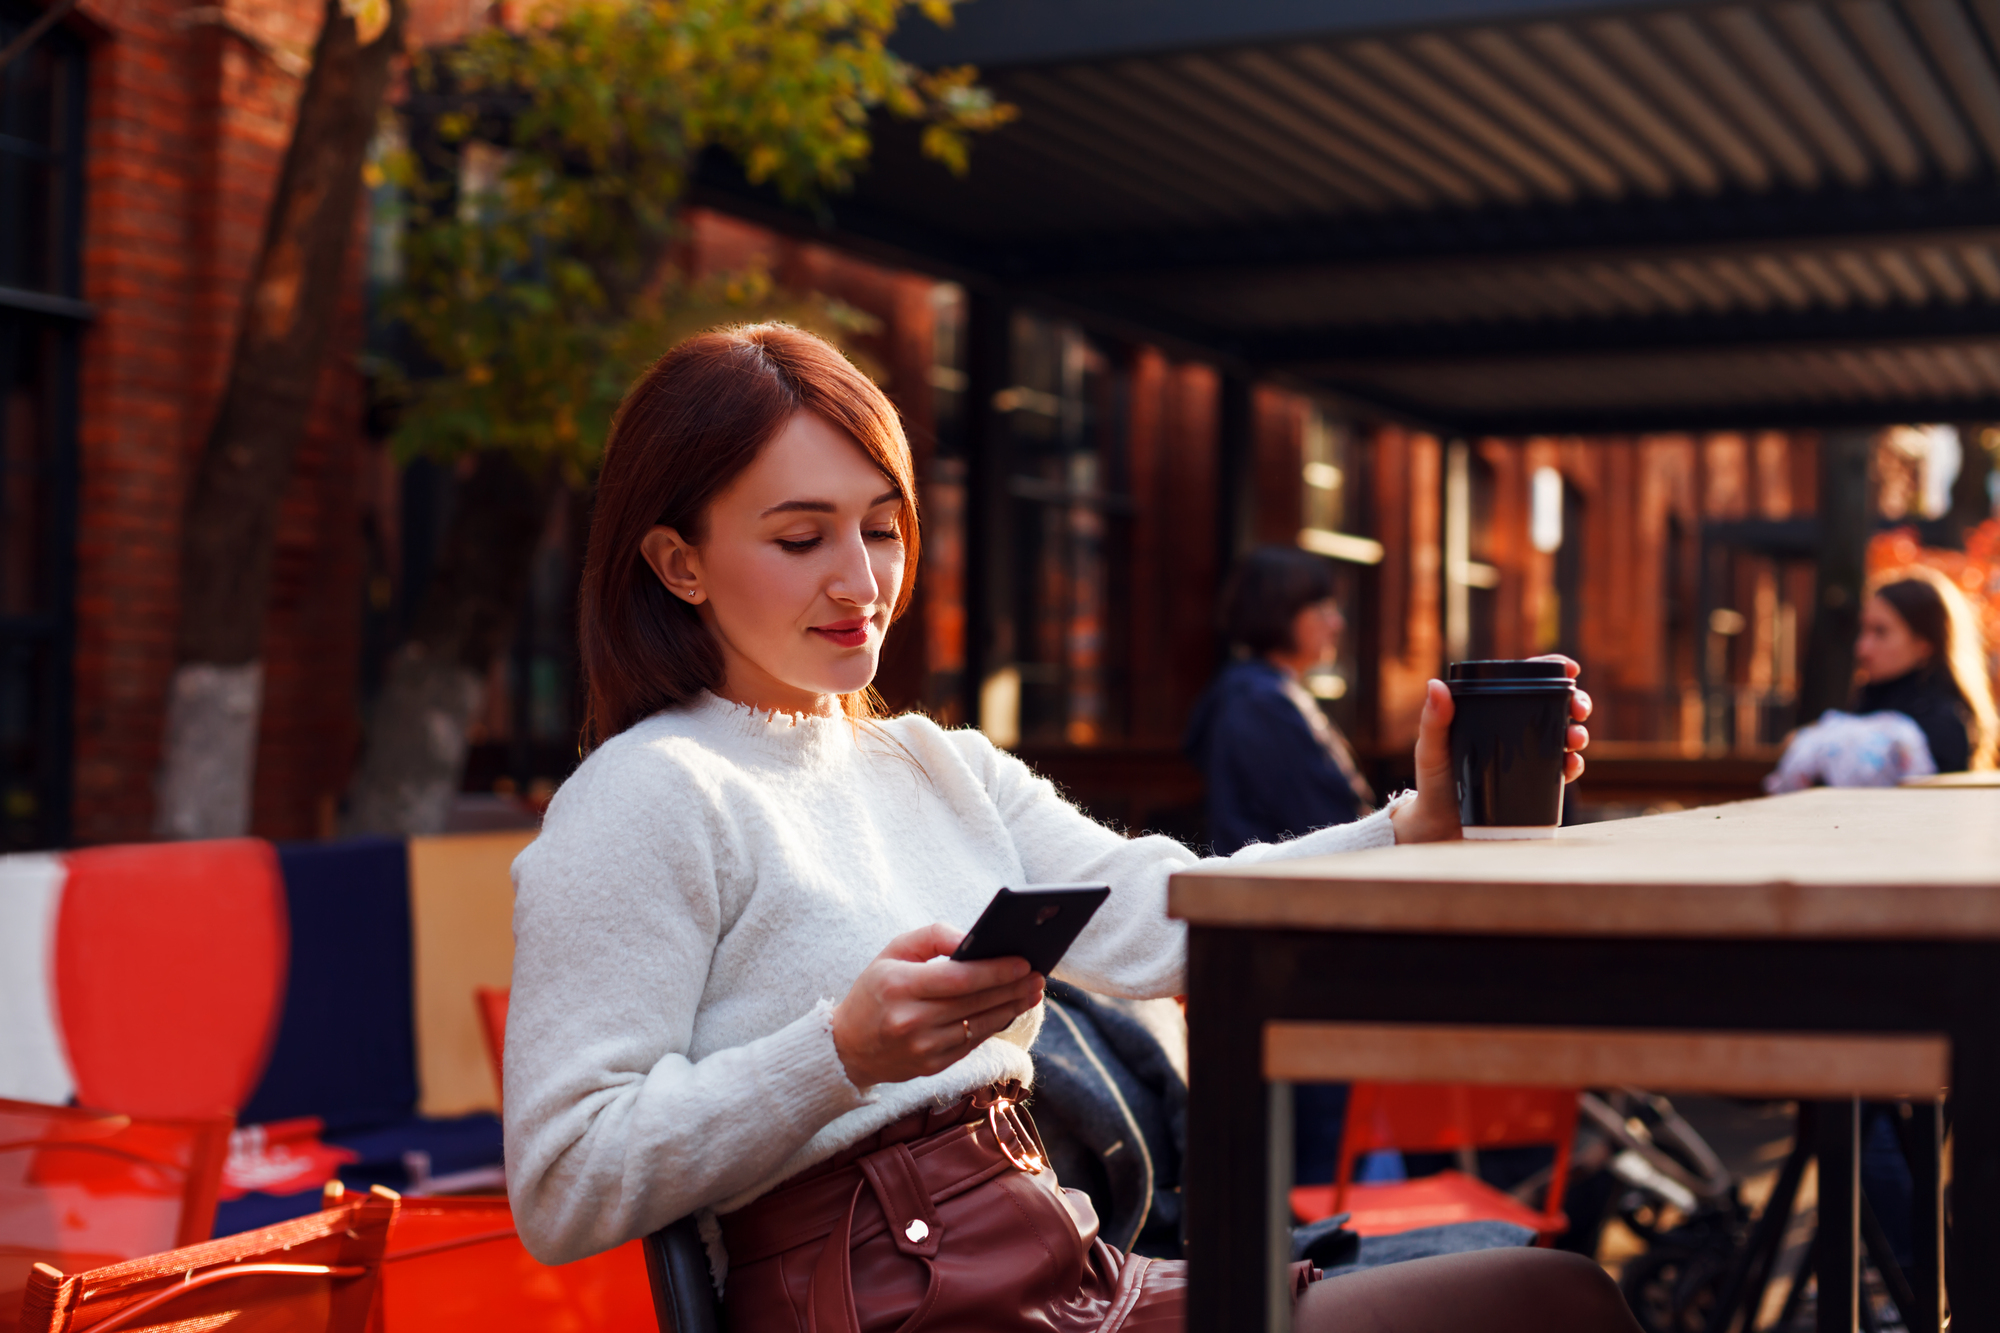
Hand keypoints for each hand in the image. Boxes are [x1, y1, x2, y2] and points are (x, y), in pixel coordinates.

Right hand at [830, 923, 1045, 1088]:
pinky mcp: (931, 1067)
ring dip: (1011, 1008)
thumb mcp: (893, 951)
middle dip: (1012, 988)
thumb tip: (974, 938)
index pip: (958, 979)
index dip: (995, 971)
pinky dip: (994, 1025)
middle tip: (1039, 975)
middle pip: (974, 1003)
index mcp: (898, 985)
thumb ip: (933, 936)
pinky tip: (1010, 1010)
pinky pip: (972, 1043)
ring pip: (979, 1026)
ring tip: (1032, 992)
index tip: (1024, 962)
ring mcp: (922, 1048)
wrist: (847, 1047)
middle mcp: (910, 1020)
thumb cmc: (876, 989)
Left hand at [1389, 654, 1592, 845]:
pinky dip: (1573, 766)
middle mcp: (1514, 732)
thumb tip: (1435, 685)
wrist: (1441, 830)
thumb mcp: (1431, 750)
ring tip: (1575, 740)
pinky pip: (1562, 771)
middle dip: (1576, 703)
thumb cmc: (1433, 784)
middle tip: (1579, 710)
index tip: (1571, 668)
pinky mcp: (1535, 784)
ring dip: (1578, 734)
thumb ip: (1433, 721)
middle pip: (1554, 707)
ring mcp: (1527, 758)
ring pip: (1564, 737)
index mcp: (1492, 713)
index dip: (1552, 670)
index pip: (1525, 683)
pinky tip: (1571, 766)